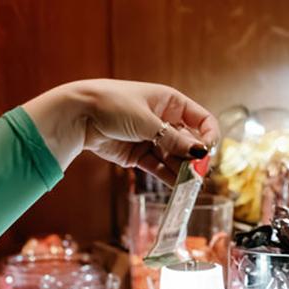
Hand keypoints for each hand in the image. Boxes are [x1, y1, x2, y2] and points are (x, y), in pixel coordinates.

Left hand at [23, 79, 218, 183]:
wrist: (78, 115)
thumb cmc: (112, 105)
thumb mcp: (147, 121)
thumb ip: (174, 140)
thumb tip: (200, 153)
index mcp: (170, 102)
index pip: (202, 120)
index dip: (209, 136)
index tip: (208, 152)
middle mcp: (164, 120)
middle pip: (189, 143)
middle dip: (194, 159)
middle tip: (197, 175)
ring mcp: (151, 139)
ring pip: (174, 158)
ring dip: (182, 171)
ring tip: (189, 186)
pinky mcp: (138, 155)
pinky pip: (159, 167)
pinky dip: (168, 177)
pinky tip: (177, 186)